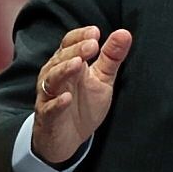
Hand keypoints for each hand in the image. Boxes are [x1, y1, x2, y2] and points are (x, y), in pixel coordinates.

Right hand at [30, 25, 132, 165]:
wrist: (67, 139)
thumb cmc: (83, 105)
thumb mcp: (101, 79)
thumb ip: (111, 57)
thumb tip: (124, 33)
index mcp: (67, 63)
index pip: (69, 44)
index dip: (80, 36)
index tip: (96, 32)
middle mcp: (54, 76)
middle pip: (61, 58)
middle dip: (76, 50)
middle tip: (93, 45)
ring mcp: (49, 96)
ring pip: (52, 79)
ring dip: (64, 70)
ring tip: (78, 63)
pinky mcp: (48, 117)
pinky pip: (50, 108)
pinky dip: (57, 103)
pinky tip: (67, 97)